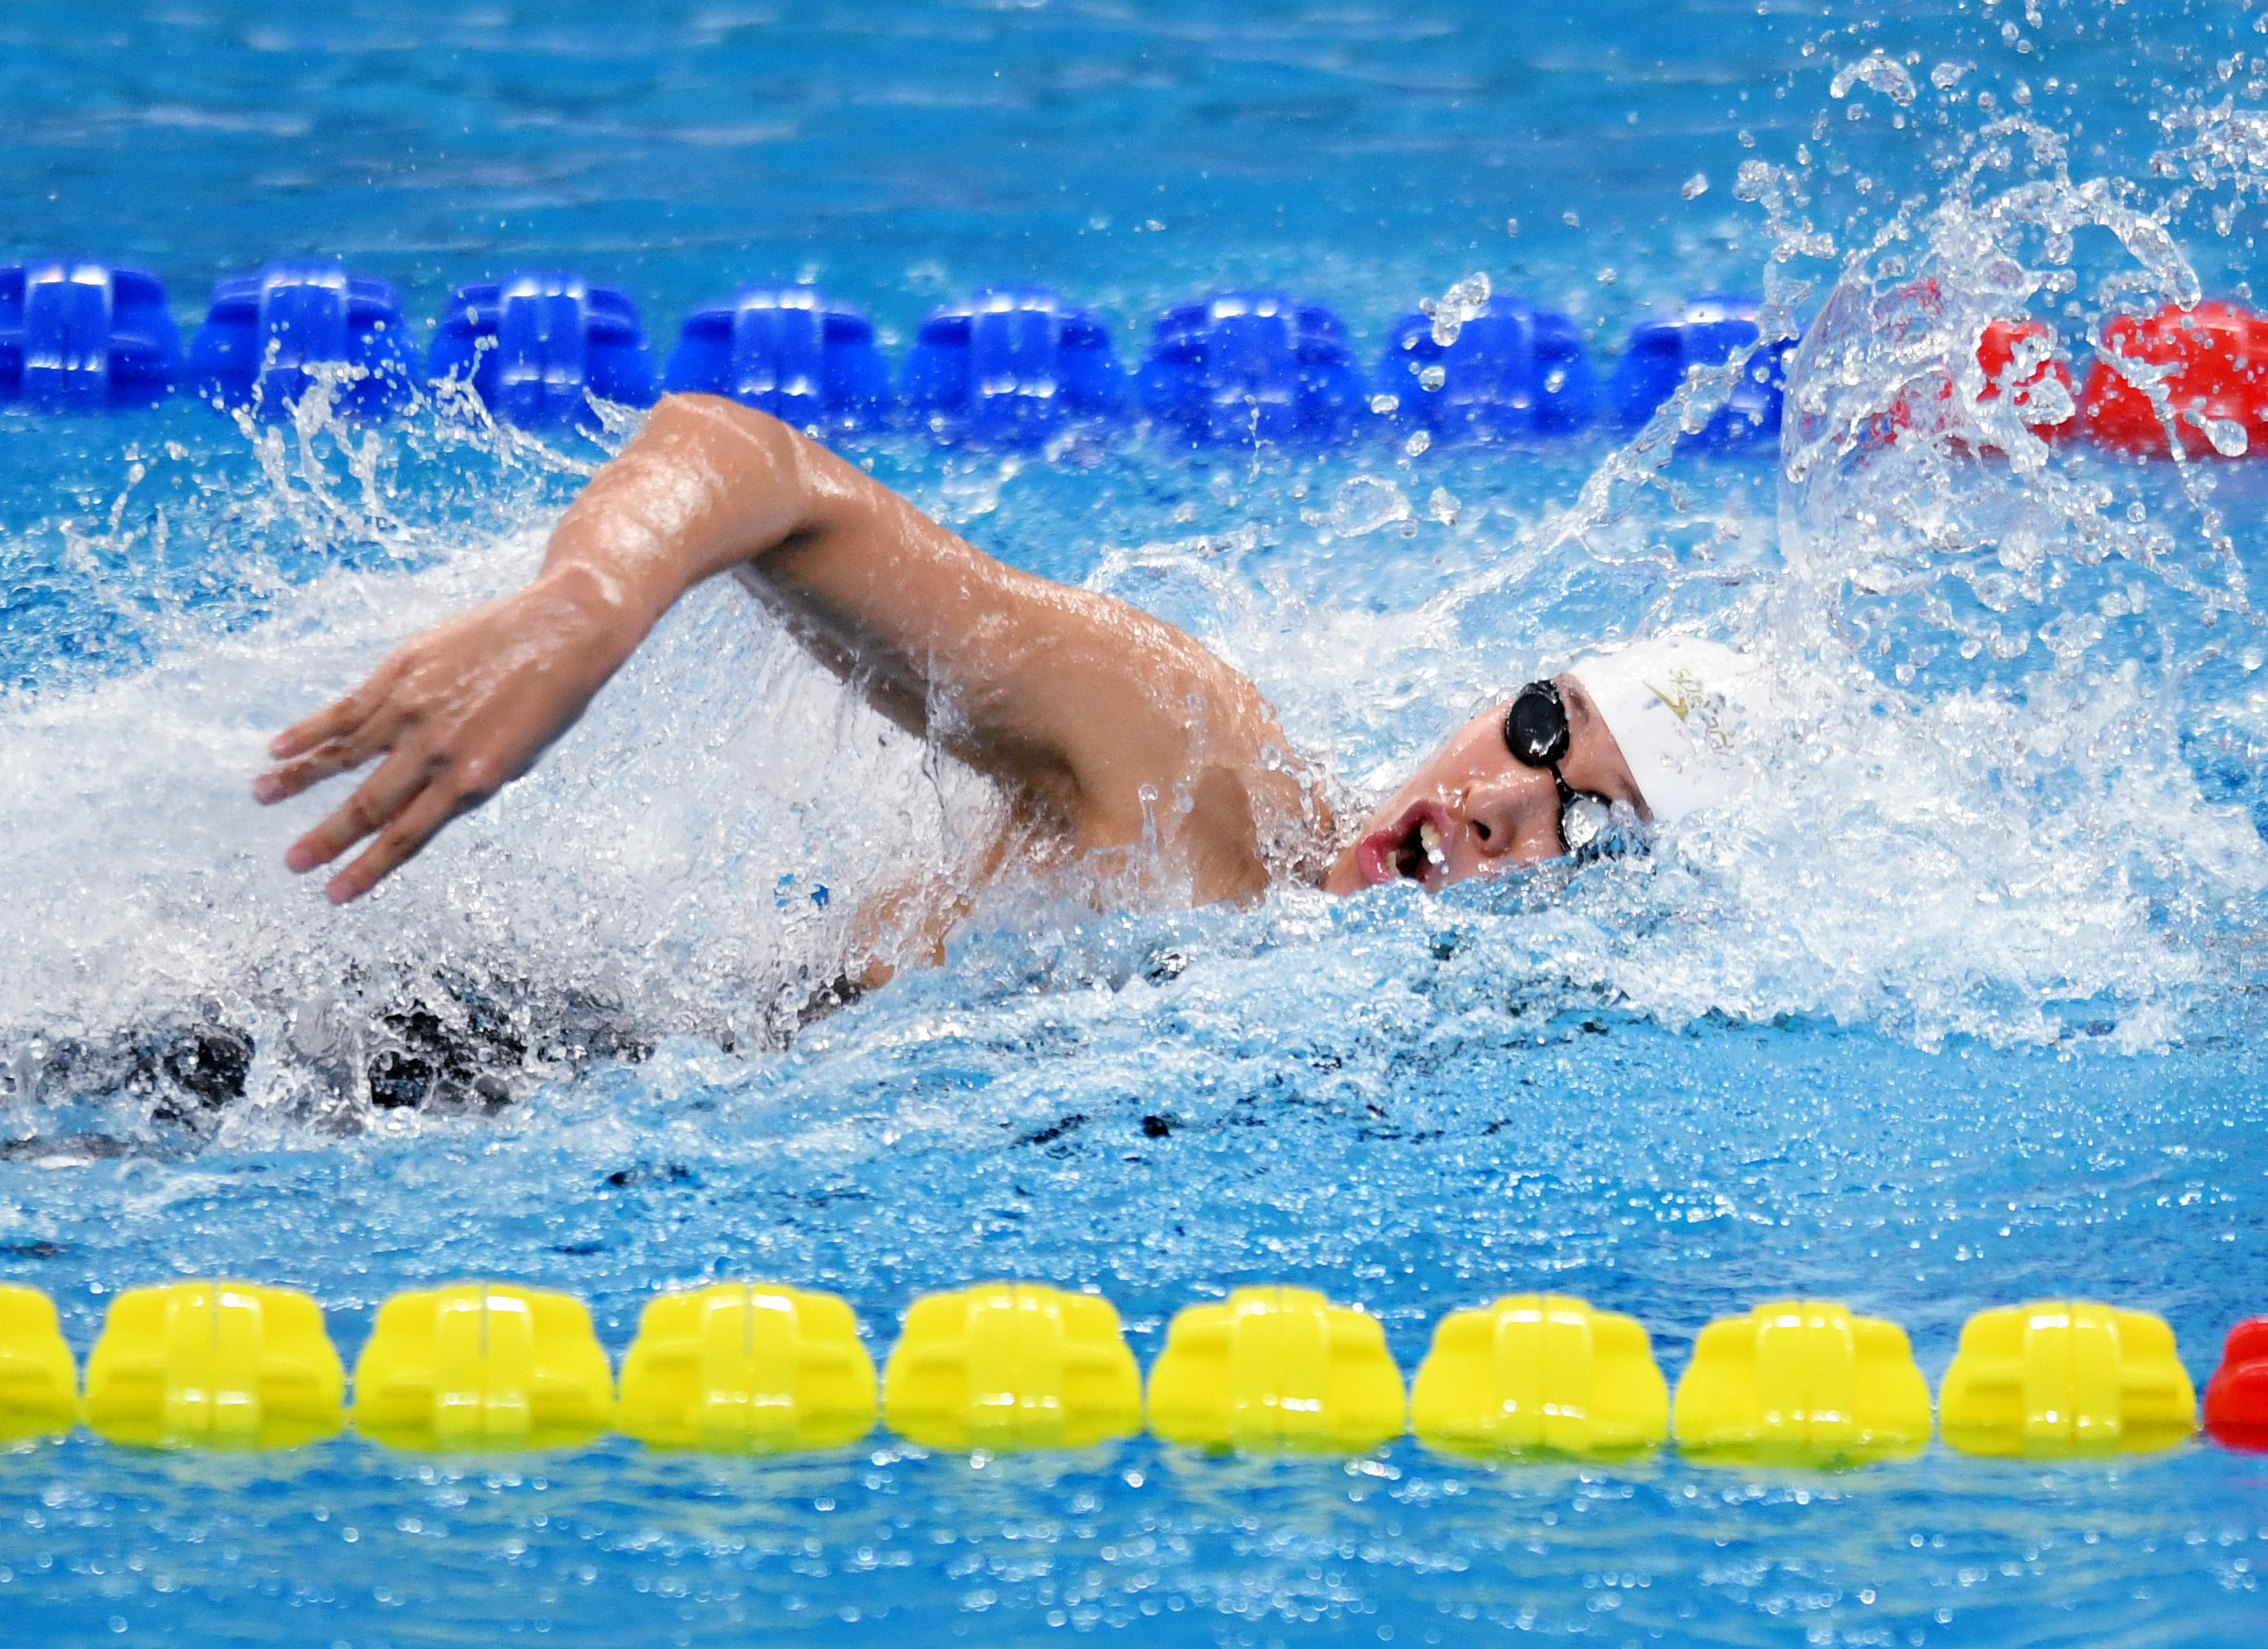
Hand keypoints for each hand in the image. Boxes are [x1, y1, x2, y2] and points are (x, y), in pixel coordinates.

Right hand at [254, 572, 634, 902]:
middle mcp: (438, 750)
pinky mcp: (402, 670)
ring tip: (261, 796)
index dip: (368, 868)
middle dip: (328, 838)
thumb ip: (469, 780)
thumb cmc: (551, 699)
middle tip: (292, 862)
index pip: (408, 837)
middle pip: (371, 805)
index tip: (335, 894)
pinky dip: (311, 728)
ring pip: (344, 754)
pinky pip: (348, 708)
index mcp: (474, 780)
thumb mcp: (520, 756)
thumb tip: (425, 800)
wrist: (565, 627)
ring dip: (297, 778)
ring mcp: (415, 708)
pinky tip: (279, 746)